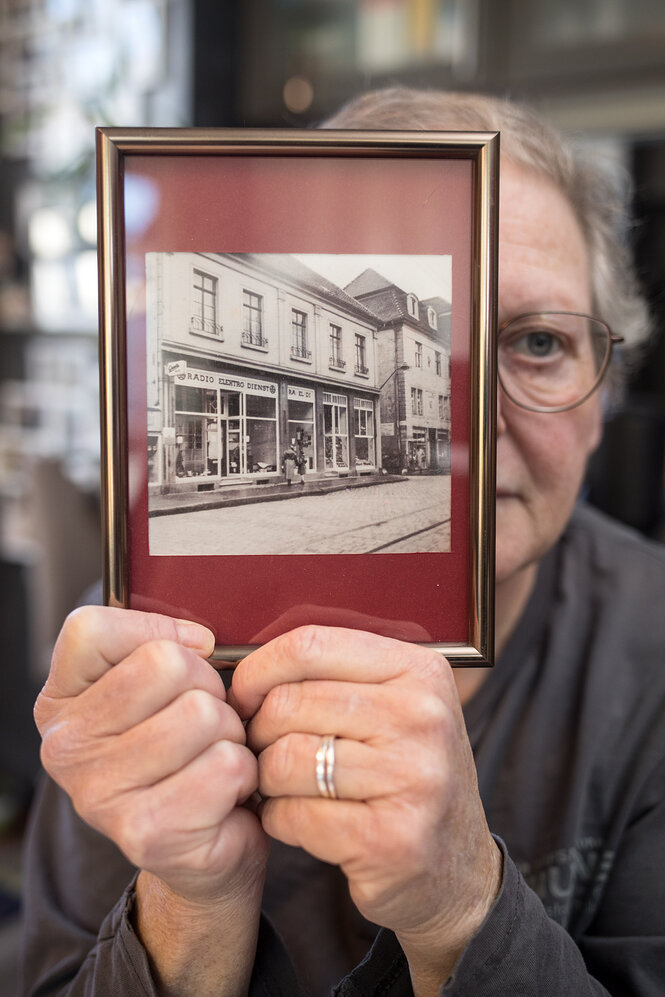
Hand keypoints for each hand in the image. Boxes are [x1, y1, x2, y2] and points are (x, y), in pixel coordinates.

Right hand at [35, 606, 268, 905]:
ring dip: (230, 734)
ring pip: (202, 713)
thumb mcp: (161, 688)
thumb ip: (165, 646)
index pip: (91, 630)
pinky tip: (225, 793)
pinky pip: (226, 765)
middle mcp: (65, 748)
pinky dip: (243, 774)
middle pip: (166, 664)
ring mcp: (99, 794)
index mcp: (61, 703)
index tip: (179, 664)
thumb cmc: (185, 754)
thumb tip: (199, 640)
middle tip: (206, 726)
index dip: (154, 633)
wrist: (198, 851)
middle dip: (208, 689)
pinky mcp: (146, 834)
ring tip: (214, 758)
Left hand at [231, 625, 500, 990]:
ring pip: (284, 759)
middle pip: (288, 703)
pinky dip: (279, 820)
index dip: (258, 670)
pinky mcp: (392, 839)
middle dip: (258, 733)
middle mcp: (423, 716)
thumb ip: (333, 676)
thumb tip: (242, 667)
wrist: (456, 868)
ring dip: (267, 781)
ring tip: (284, 789)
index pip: (310, 645)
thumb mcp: (391, 707)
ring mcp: (413, 778)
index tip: (243, 696)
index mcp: (419, 670)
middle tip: (264, 753)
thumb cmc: (405, 775)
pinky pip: (293, 814)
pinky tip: (299, 822)